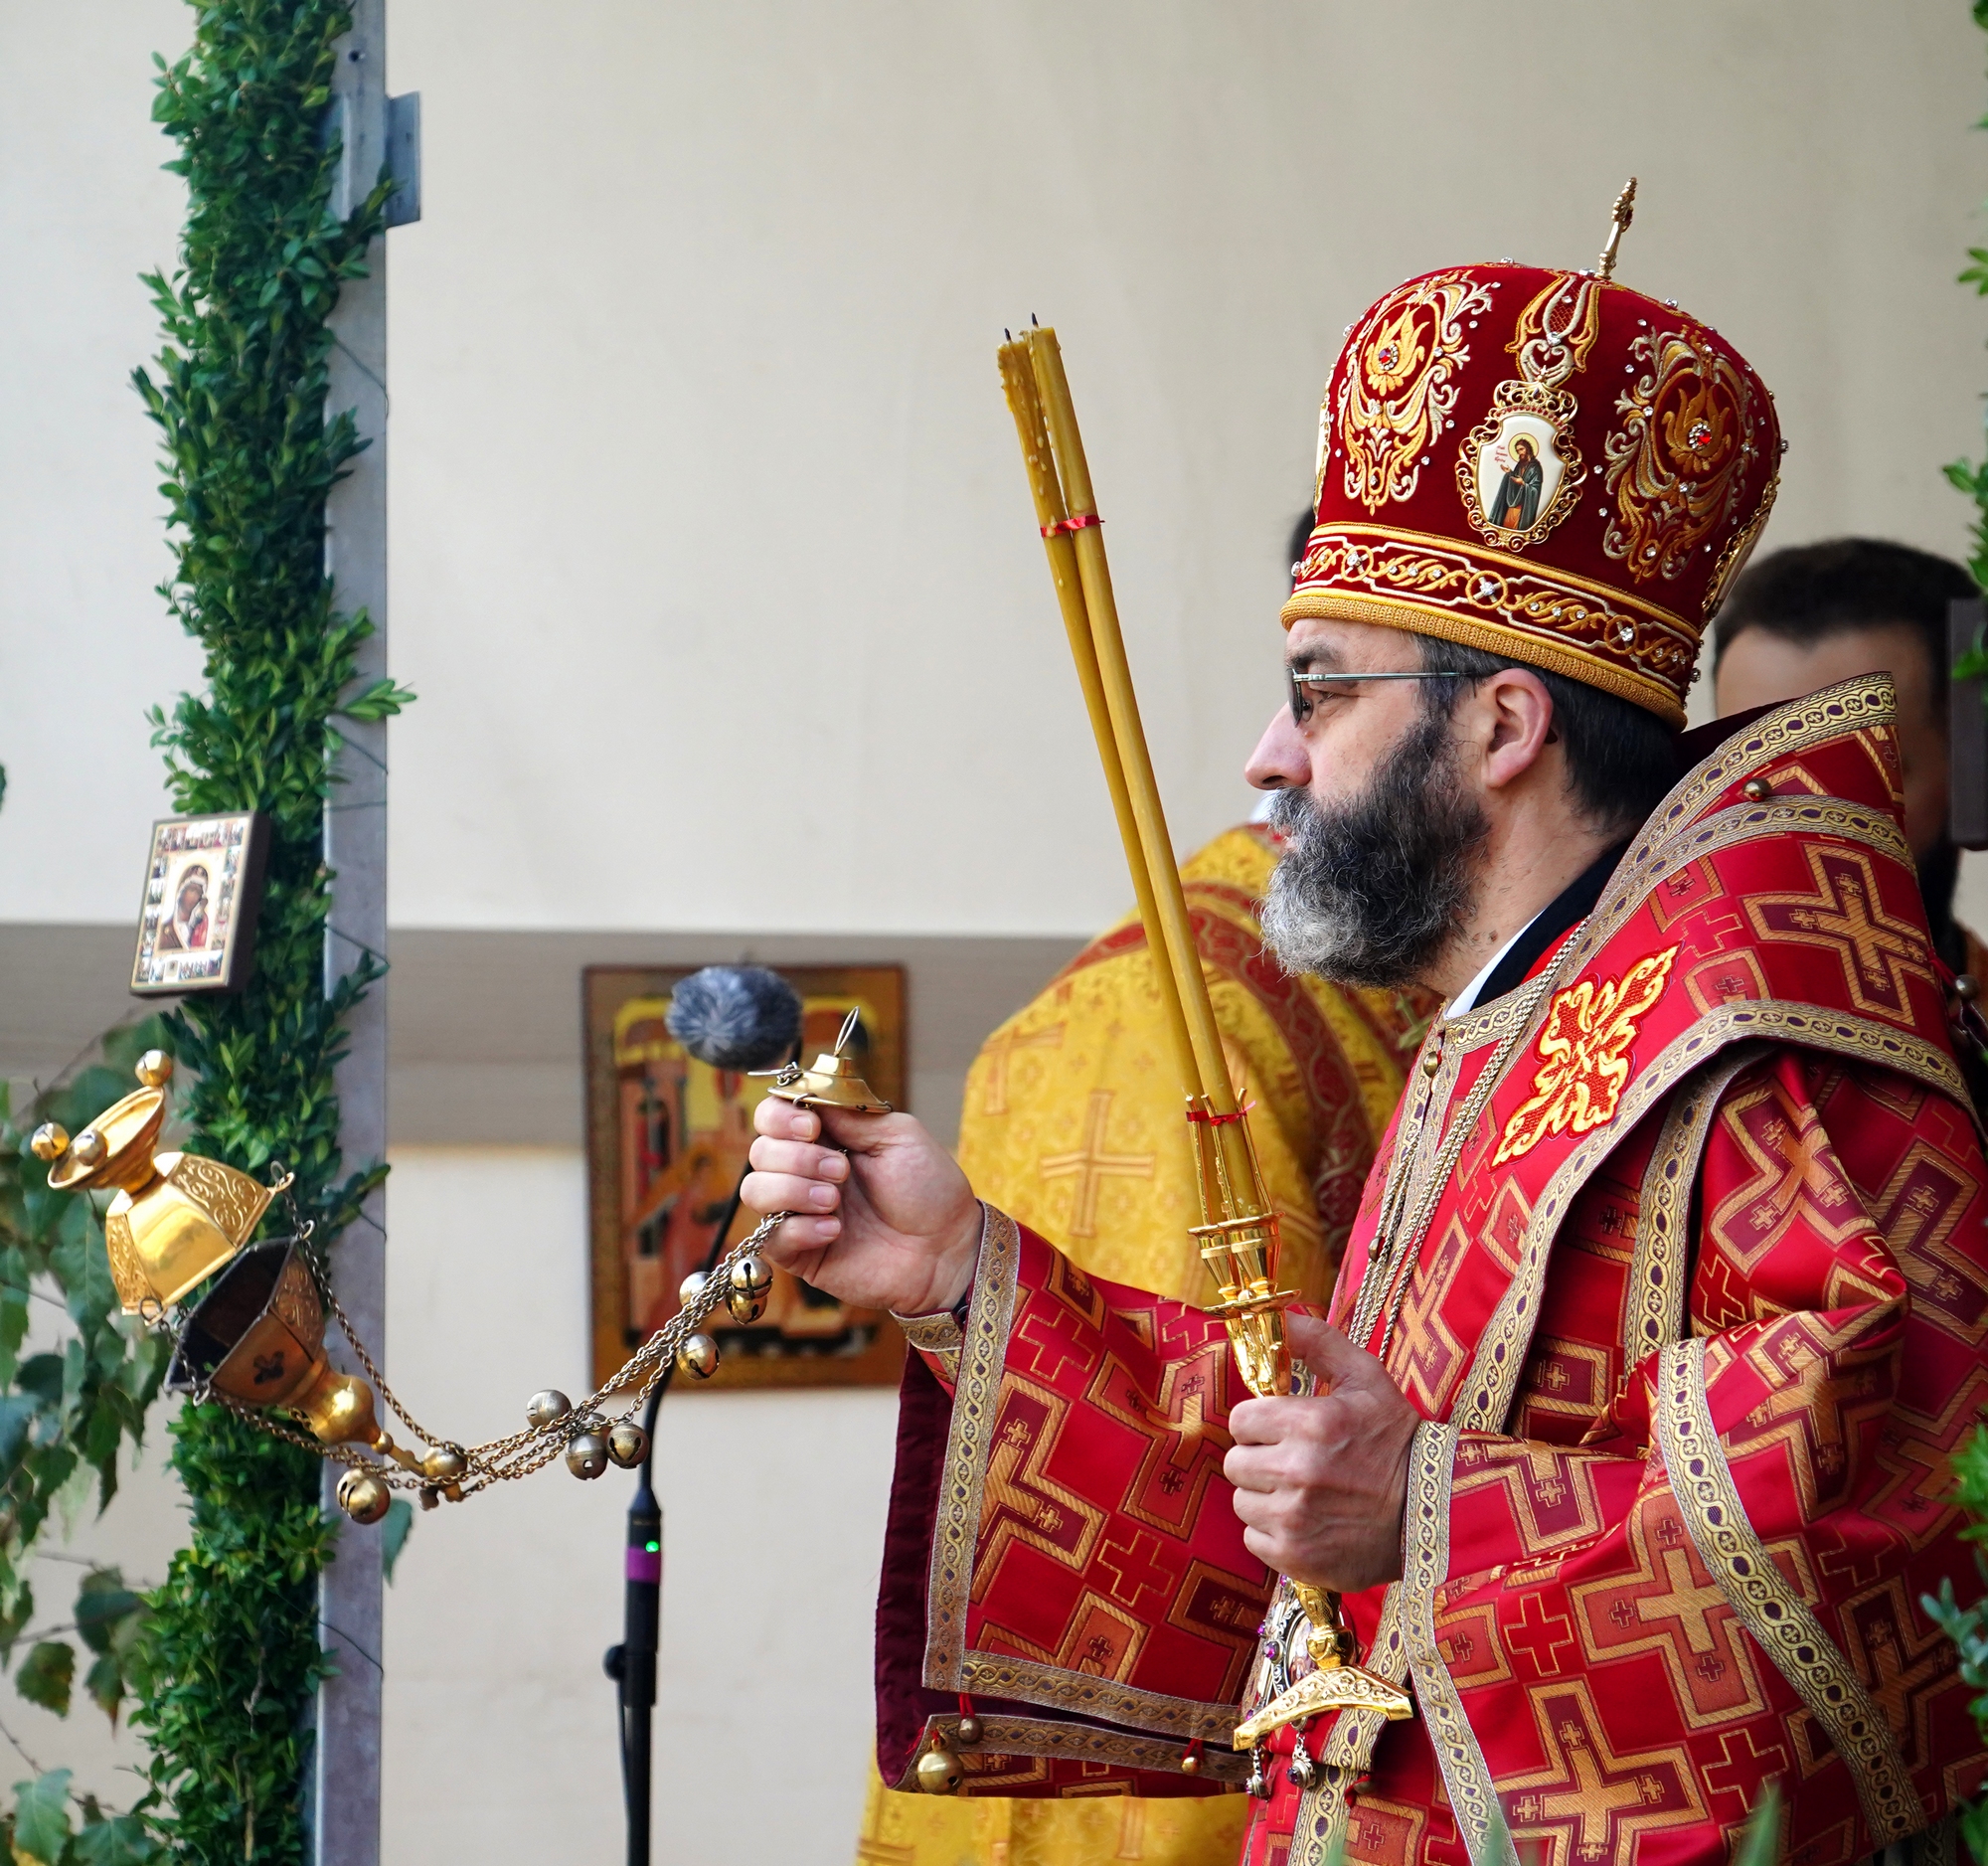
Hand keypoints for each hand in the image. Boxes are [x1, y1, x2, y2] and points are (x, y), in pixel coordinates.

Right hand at [741, 1096, 981, 1316]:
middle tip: (842, 1171)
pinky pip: (771, 1236)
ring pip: (754, 1191)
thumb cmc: (930, 1190)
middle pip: (760, 1151)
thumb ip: (851, 1114)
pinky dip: (799, 1229)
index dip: (781, 1118)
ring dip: (792, 1190)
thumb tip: (809, 1096)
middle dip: (796, 1158)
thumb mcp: (898, 1135)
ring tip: (836, 1201)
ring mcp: (800, 1212)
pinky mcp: (801, 1253)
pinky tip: (836, 1231)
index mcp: (827, 1138)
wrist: (947, 1248)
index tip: (812, 1128)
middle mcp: (805, 1172)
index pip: (773, 1116)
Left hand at [1222, 1313, 1418, 1593]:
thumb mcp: (1366, 1378)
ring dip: (1264, 1496)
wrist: (1433, 1512)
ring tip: (1302, 1493)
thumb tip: (1279, 1318)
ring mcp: (1296, 1519)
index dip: (1258, 1423)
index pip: (1240, 1419)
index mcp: (1312, 1423)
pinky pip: (1253, 1538)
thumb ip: (1318, 1342)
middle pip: (1235, 1462)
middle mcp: (1299, 1472)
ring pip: (1242, 1501)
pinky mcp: (1295, 1556)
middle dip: (1259, 1459)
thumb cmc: (1396, 1440)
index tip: (1281, 1429)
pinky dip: (1273, 1532)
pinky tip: (1306, 1522)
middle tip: (1292, 1462)